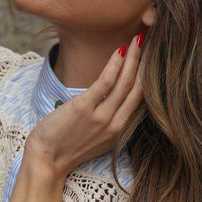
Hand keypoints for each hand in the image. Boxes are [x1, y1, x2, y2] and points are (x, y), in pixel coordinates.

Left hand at [24, 34, 144, 180]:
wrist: (46, 162)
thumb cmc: (65, 147)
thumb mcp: (95, 137)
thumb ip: (108, 120)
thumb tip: (111, 98)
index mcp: (119, 131)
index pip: (141, 99)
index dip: (149, 76)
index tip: (154, 57)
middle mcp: (115, 124)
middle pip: (138, 88)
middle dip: (147, 62)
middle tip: (154, 40)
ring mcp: (101, 117)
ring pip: (125, 82)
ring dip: (134, 58)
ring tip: (139, 39)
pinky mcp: (84, 109)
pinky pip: (105, 83)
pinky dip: (114, 65)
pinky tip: (120, 50)